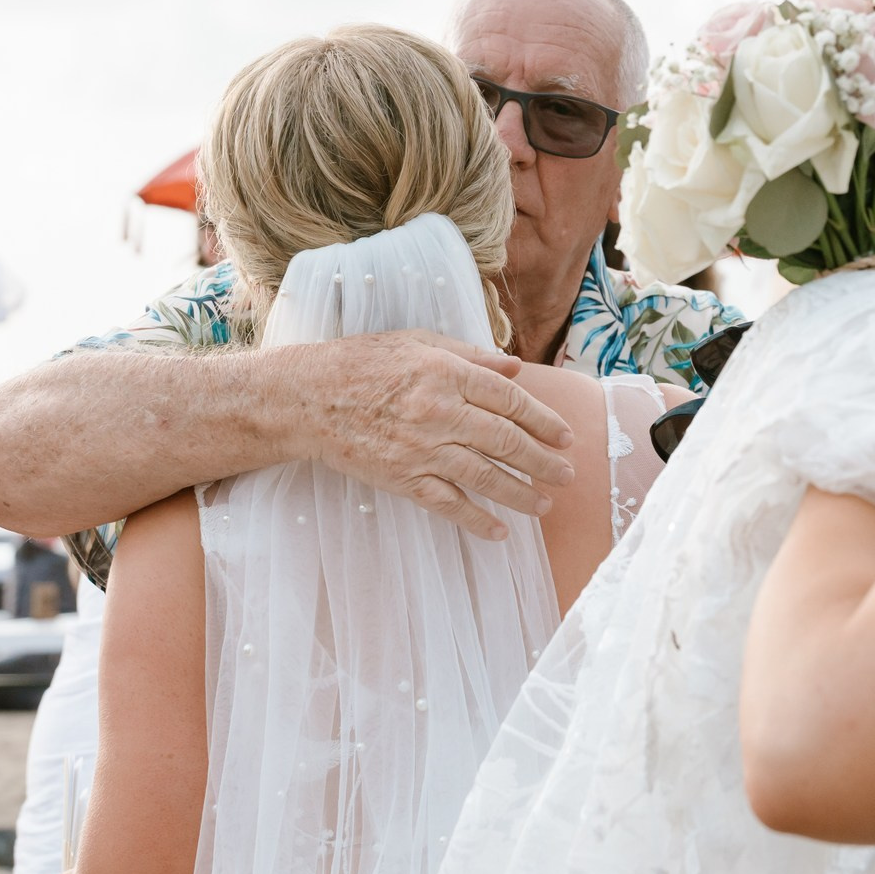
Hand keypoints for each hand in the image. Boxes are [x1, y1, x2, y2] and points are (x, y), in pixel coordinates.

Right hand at [289, 332, 577, 538]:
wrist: (307, 398)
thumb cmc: (362, 362)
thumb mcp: (418, 343)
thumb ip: (470, 356)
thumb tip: (515, 369)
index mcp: (446, 373)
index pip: (510, 400)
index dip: (543, 420)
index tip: (565, 436)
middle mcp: (439, 411)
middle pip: (505, 440)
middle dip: (542, 460)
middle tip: (567, 474)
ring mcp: (421, 448)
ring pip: (484, 476)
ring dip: (521, 493)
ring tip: (545, 504)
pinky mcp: (402, 478)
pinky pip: (448, 504)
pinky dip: (476, 520)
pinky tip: (500, 531)